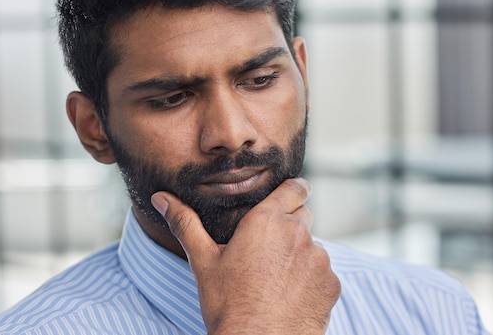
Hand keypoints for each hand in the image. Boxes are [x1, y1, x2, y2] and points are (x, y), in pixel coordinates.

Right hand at [151, 178, 340, 334]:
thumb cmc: (227, 305)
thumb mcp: (203, 262)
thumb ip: (185, 223)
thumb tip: (161, 198)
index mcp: (267, 221)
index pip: (295, 187)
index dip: (292, 190)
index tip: (287, 197)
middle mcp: (298, 233)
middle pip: (303, 216)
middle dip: (290, 226)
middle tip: (268, 250)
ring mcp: (319, 259)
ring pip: (313, 246)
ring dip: (300, 255)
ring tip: (276, 279)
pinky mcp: (331, 284)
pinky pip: (324, 273)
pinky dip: (311, 280)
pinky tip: (290, 296)